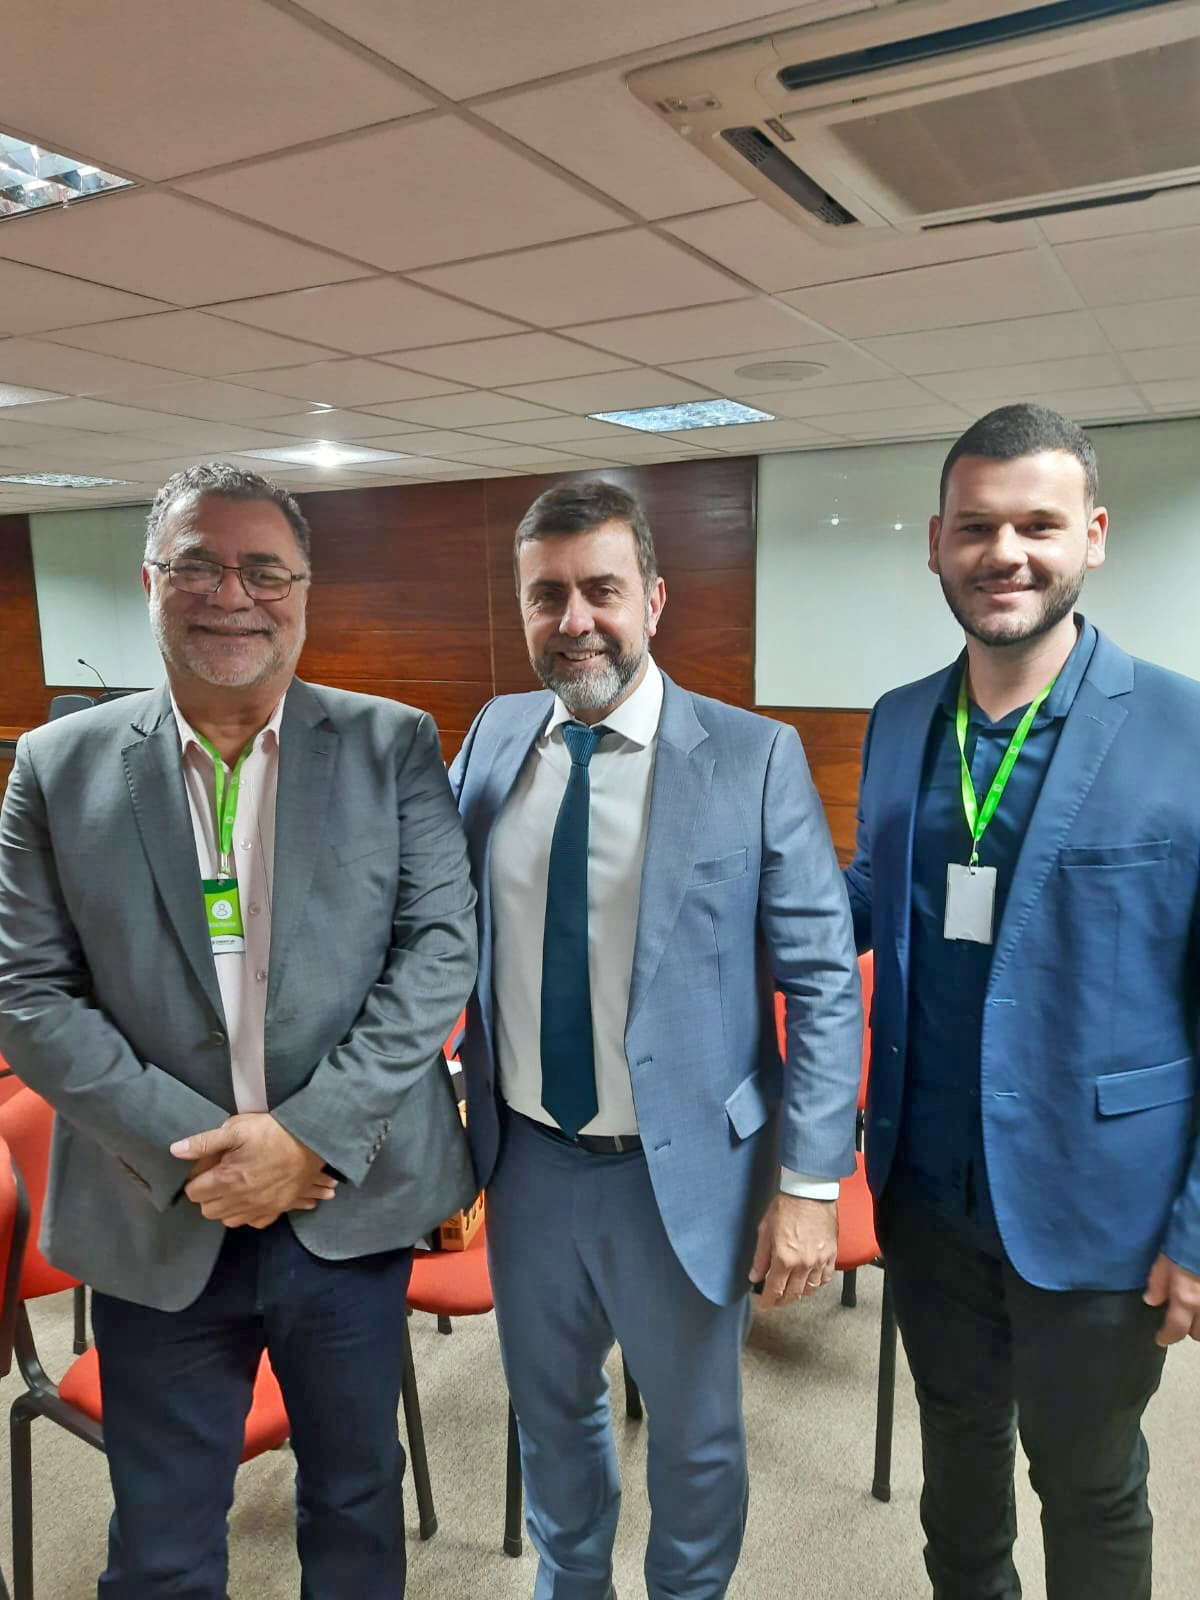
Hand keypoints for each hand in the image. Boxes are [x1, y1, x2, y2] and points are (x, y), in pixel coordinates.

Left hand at [171, 1114, 335, 1228]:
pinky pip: (253, 1222)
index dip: (196, 1178)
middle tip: (219, 1174)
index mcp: (226, 1180)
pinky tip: (252, 1196)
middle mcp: (240, 1200)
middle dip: (207, 1194)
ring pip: (228, 1219)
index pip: (193, 1192)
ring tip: (234, 1185)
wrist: (312, 1141)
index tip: (207, 1166)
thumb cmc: (272, 1132)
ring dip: (225, 1206)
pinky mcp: (276, 1210)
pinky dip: (247, 1213)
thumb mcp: (237, 1128)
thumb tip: (175, 1151)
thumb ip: (204, 1142)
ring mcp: (259, 1208)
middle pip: (208, 1210)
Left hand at [749, 1193, 837, 1309]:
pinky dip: (817, 1283)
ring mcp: (819, 1260)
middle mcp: (803, 1264)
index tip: (764, 1307)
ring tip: (791, 1290)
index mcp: (784, 1259)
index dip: (768, 1302)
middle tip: (775, 1300)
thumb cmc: (786, 1206)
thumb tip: (754, 1276)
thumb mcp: (765, 1230)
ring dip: (799, 1293)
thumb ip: (760, 1257)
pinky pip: (825, 1278)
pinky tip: (810, 1280)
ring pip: (810, 1289)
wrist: (811, 1192)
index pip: (775, 1290)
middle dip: (782, 1300)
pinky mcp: (831, 1254)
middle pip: (793, 1294)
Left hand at [1144, 1253, 1199, 1345]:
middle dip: (1188, 1327)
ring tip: (1197, 1309)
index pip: (1176, 1329)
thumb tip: (1151, 1301)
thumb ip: (1158, 1281)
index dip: (1166, 1336)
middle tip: (1182, 1315)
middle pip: (1198, 1334)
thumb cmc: (1188, 1236)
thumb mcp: (1166, 1255)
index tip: (1160, 1337)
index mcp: (1187, 1297)